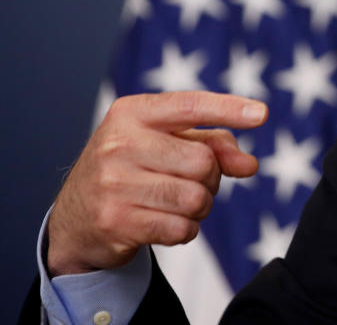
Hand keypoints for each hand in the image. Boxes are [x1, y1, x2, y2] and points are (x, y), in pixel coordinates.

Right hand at [46, 91, 266, 276]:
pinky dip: (185, 230)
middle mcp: (119, 143)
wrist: (75, 217)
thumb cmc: (133, 169)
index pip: (189, 105)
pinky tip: (164, 223)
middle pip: (203, 162)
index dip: (228, 109)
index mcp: (132, 113)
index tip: (262, 113)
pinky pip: (182, 228)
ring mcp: (113, 183)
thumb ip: (213, 144)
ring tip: (177, 203)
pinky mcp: (116, 221)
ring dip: (199, 207)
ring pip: (196, 198)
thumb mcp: (166, 143)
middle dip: (210, 178)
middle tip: (191, 182)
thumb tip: (249, 165)